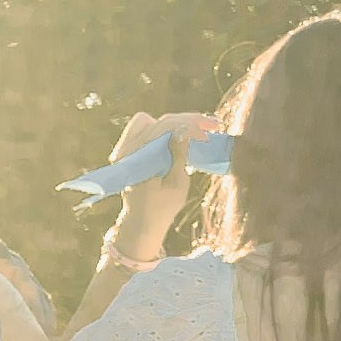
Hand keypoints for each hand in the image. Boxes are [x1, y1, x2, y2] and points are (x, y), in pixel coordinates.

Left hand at [104, 111, 199, 247]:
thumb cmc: (162, 206)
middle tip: (213, 125)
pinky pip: (150, 130)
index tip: (212, 127)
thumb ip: (178, 156)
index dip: (190, 123)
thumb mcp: (176, 183)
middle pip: (160, 122)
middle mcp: (126, 149)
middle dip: (189, 121)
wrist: (142, 219)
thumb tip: (184, 132)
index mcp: (136, 157)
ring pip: (155, 122)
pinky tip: (188, 134)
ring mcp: (127, 148)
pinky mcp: (132, 150)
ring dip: (180, 123)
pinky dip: (170, 129)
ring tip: (202, 128)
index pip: (163, 128)